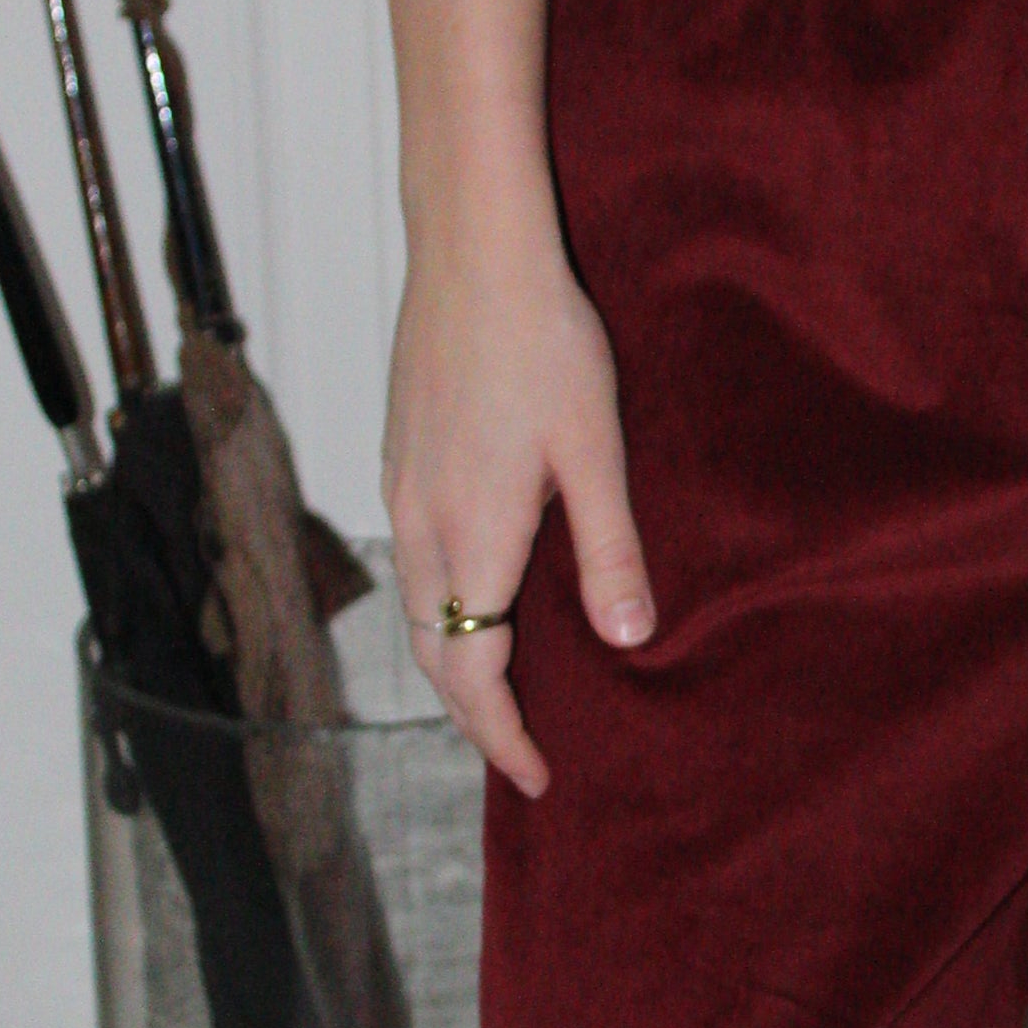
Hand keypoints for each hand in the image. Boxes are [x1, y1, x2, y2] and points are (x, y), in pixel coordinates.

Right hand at [382, 202, 654, 797]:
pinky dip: (440, 609)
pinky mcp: (399, 458)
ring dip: (454, 662)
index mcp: (471, 535)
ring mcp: (401, 490)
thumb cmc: (543, 340)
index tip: (539, 775)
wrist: (472, 251)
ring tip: (503, 691)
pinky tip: (479, 598)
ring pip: (416, 609)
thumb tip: (627, 640)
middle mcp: (420, 524)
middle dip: (475, 715)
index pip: (472, 674)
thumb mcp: (595, 450)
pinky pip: (412, 561)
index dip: (504, 735)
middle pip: (433, 655)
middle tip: (524, 752)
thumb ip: (609, 551)